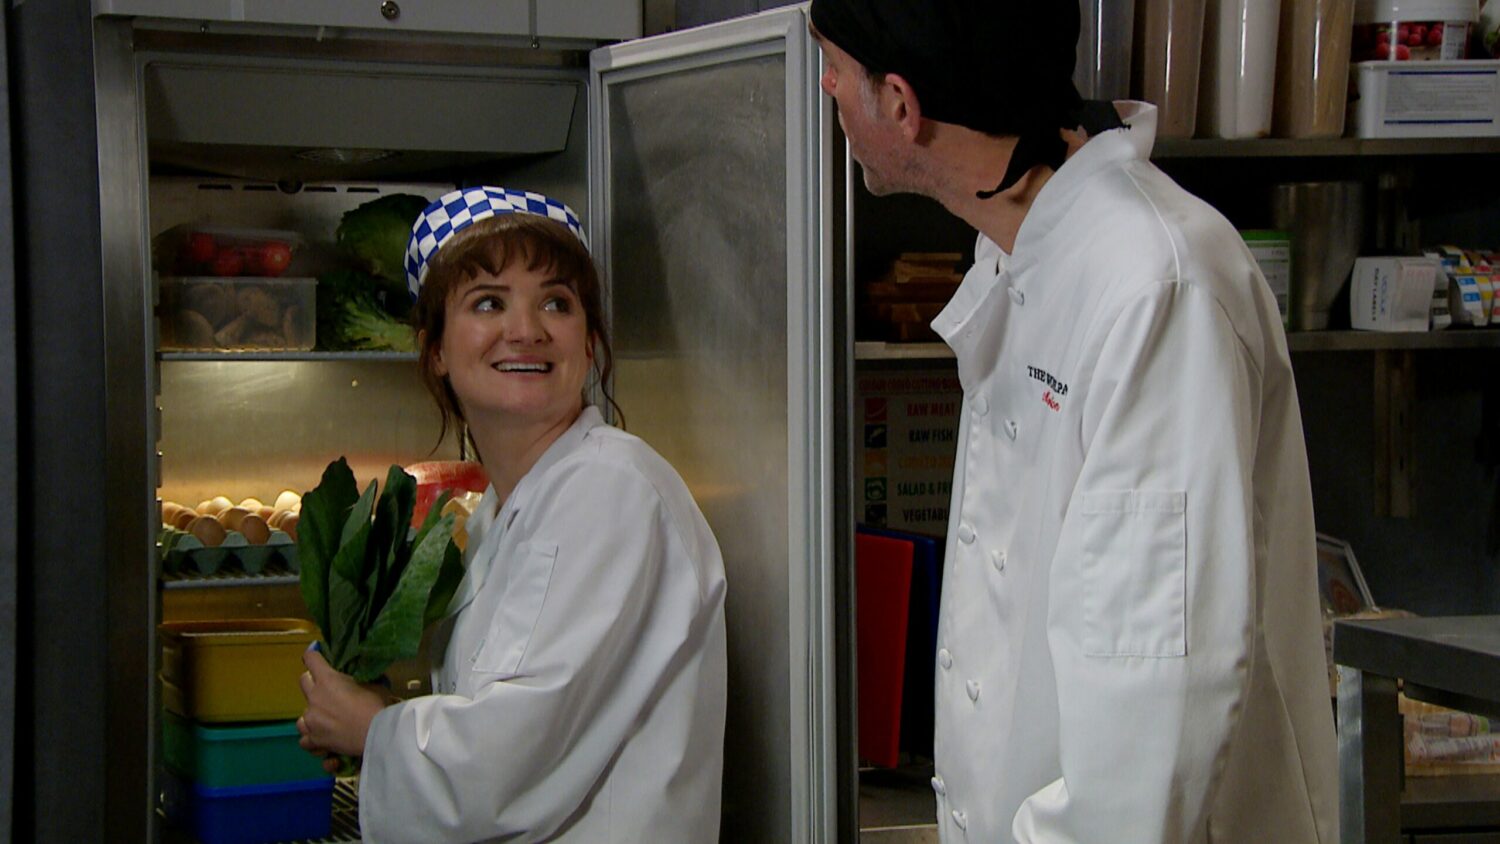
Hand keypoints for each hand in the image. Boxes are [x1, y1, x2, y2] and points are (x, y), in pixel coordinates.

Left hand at [297, 647, 389, 768]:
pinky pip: (304, 739)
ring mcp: (311, 720)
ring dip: (311, 712)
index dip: (313, 655)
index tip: (316, 654)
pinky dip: (311, 737)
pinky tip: (320, 737)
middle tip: (325, 687)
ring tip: (323, 718)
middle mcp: (314, 697)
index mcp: (327, 680)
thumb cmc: (376, 706)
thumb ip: (360, 679)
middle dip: (312, 680)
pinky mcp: (313, 739)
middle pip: (303, 681)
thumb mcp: (373, 684)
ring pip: (302, 713)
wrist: (376, 734)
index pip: (311, 659)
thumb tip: (360, 677)